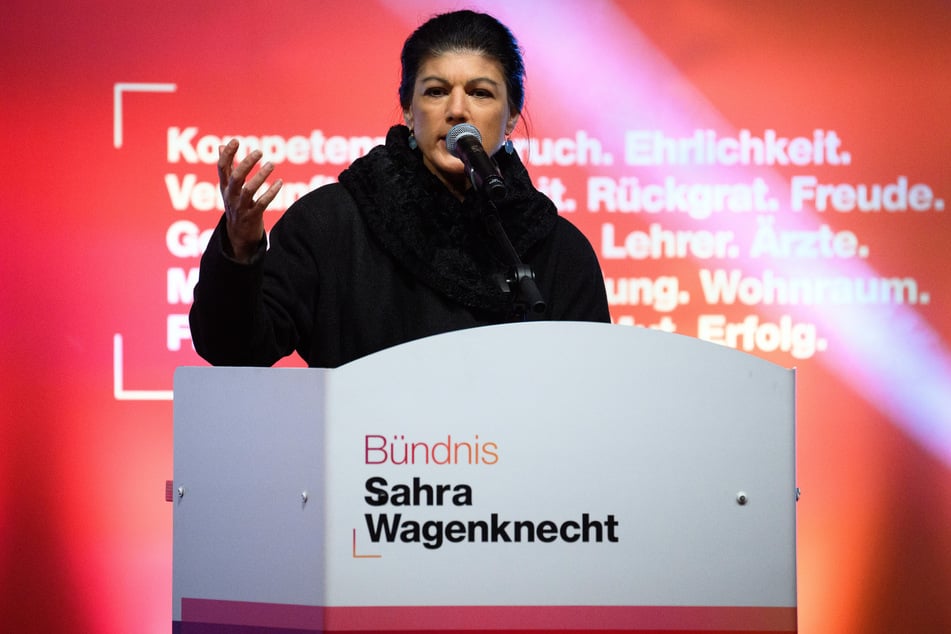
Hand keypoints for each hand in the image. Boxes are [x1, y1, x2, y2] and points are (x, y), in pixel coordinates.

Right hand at [217, 139, 283, 261]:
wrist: (238, 235)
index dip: (227, 154)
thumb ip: (226, 167)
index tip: (235, 141)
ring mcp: (241, 207)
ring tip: (271, 164)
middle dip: (246, 163)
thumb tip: (221, 146)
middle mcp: (231, 195)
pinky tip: (280, 182)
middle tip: (259, 152)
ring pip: (249, 190)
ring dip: (261, 176)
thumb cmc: (235, 205)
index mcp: (225, 186)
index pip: (222, 167)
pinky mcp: (252, 216)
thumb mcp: (228, 187)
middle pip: (236, 177)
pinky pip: (262, 203)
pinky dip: (271, 192)